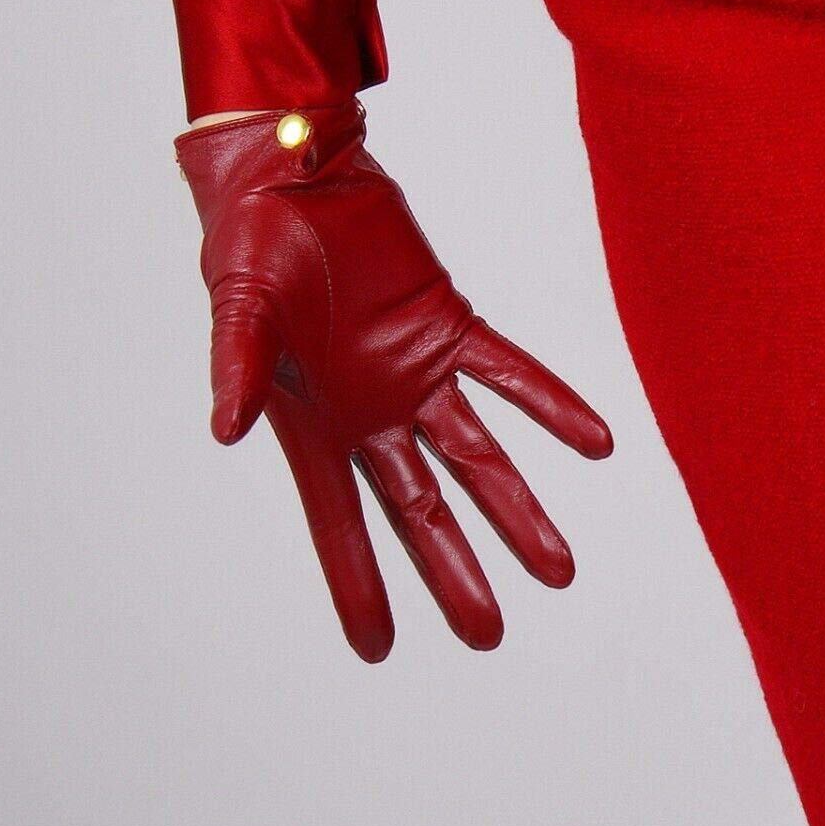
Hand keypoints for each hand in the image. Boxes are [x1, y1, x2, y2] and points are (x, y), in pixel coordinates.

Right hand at [175, 103, 611, 661]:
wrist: (293, 175)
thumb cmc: (251, 245)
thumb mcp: (237, 309)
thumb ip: (238, 368)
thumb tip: (225, 431)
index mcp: (316, 427)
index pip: (342, 525)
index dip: (360, 586)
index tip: (380, 650)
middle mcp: (374, 416)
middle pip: (424, 512)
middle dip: (456, 573)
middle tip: (489, 633)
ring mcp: (418, 375)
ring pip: (480, 458)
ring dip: (520, 510)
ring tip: (559, 570)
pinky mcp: (450, 324)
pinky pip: (511, 373)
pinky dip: (554, 406)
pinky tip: (598, 443)